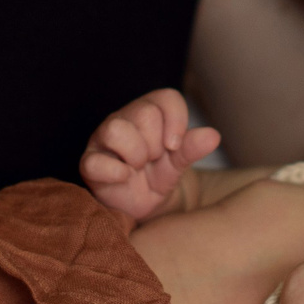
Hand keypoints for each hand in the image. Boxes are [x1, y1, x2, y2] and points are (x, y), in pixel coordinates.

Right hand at [80, 88, 219, 222]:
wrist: (143, 204)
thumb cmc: (159, 175)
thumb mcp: (179, 162)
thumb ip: (192, 148)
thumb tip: (213, 136)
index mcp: (148, 112)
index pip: (166, 98)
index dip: (176, 122)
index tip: (175, 146)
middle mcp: (124, 119)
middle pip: (144, 113)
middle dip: (156, 142)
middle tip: (154, 158)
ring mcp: (103, 140)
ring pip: (116, 129)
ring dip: (136, 153)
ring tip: (138, 167)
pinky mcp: (90, 163)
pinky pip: (95, 162)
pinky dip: (116, 171)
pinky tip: (125, 177)